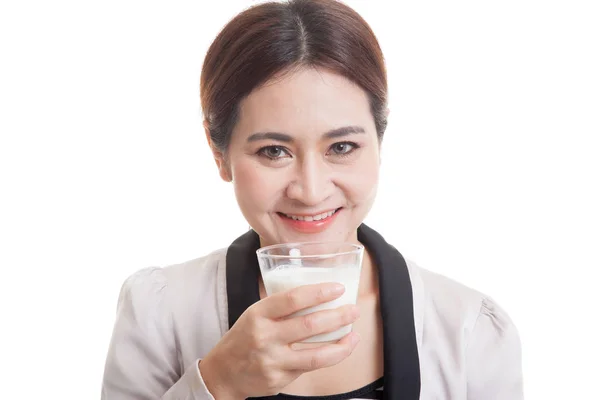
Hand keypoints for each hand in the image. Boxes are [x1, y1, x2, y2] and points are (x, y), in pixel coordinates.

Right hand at [199, 282, 360, 398]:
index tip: (338, 288)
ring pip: (316, 355)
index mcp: (258, 314)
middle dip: (338, 316)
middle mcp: (265, 337)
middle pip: (310, 325)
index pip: (293, 299)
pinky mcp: (279, 380)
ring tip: (355, 335)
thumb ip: (281, 307)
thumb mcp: (255, 314)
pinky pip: (310, 368)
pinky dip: (328, 358)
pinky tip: (338, 350)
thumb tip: (320, 296)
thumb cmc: (245, 336)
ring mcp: (272, 361)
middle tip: (354, 310)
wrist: (223, 373)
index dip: (319, 292)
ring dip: (342, 345)